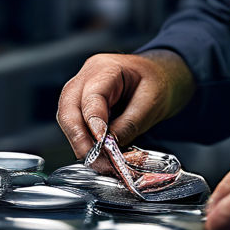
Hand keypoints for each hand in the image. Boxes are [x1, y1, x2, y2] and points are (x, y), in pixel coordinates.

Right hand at [56, 49, 193, 161]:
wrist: (162, 75)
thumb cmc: (158, 81)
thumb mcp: (151, 103)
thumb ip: (128, 125)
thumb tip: (109, 148)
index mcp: (106, 68)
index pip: (91, 98)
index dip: (93, 124)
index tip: (101, 147)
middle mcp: (88, 76)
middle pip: (68, 109)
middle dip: (78, 139)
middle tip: (95, 161)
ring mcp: (82, 88)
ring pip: (67, 118)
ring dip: (79, 142)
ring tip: (99, 162)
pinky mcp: (83, 103)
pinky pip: (75, 123)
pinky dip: (83, 140)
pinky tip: (96, 153)